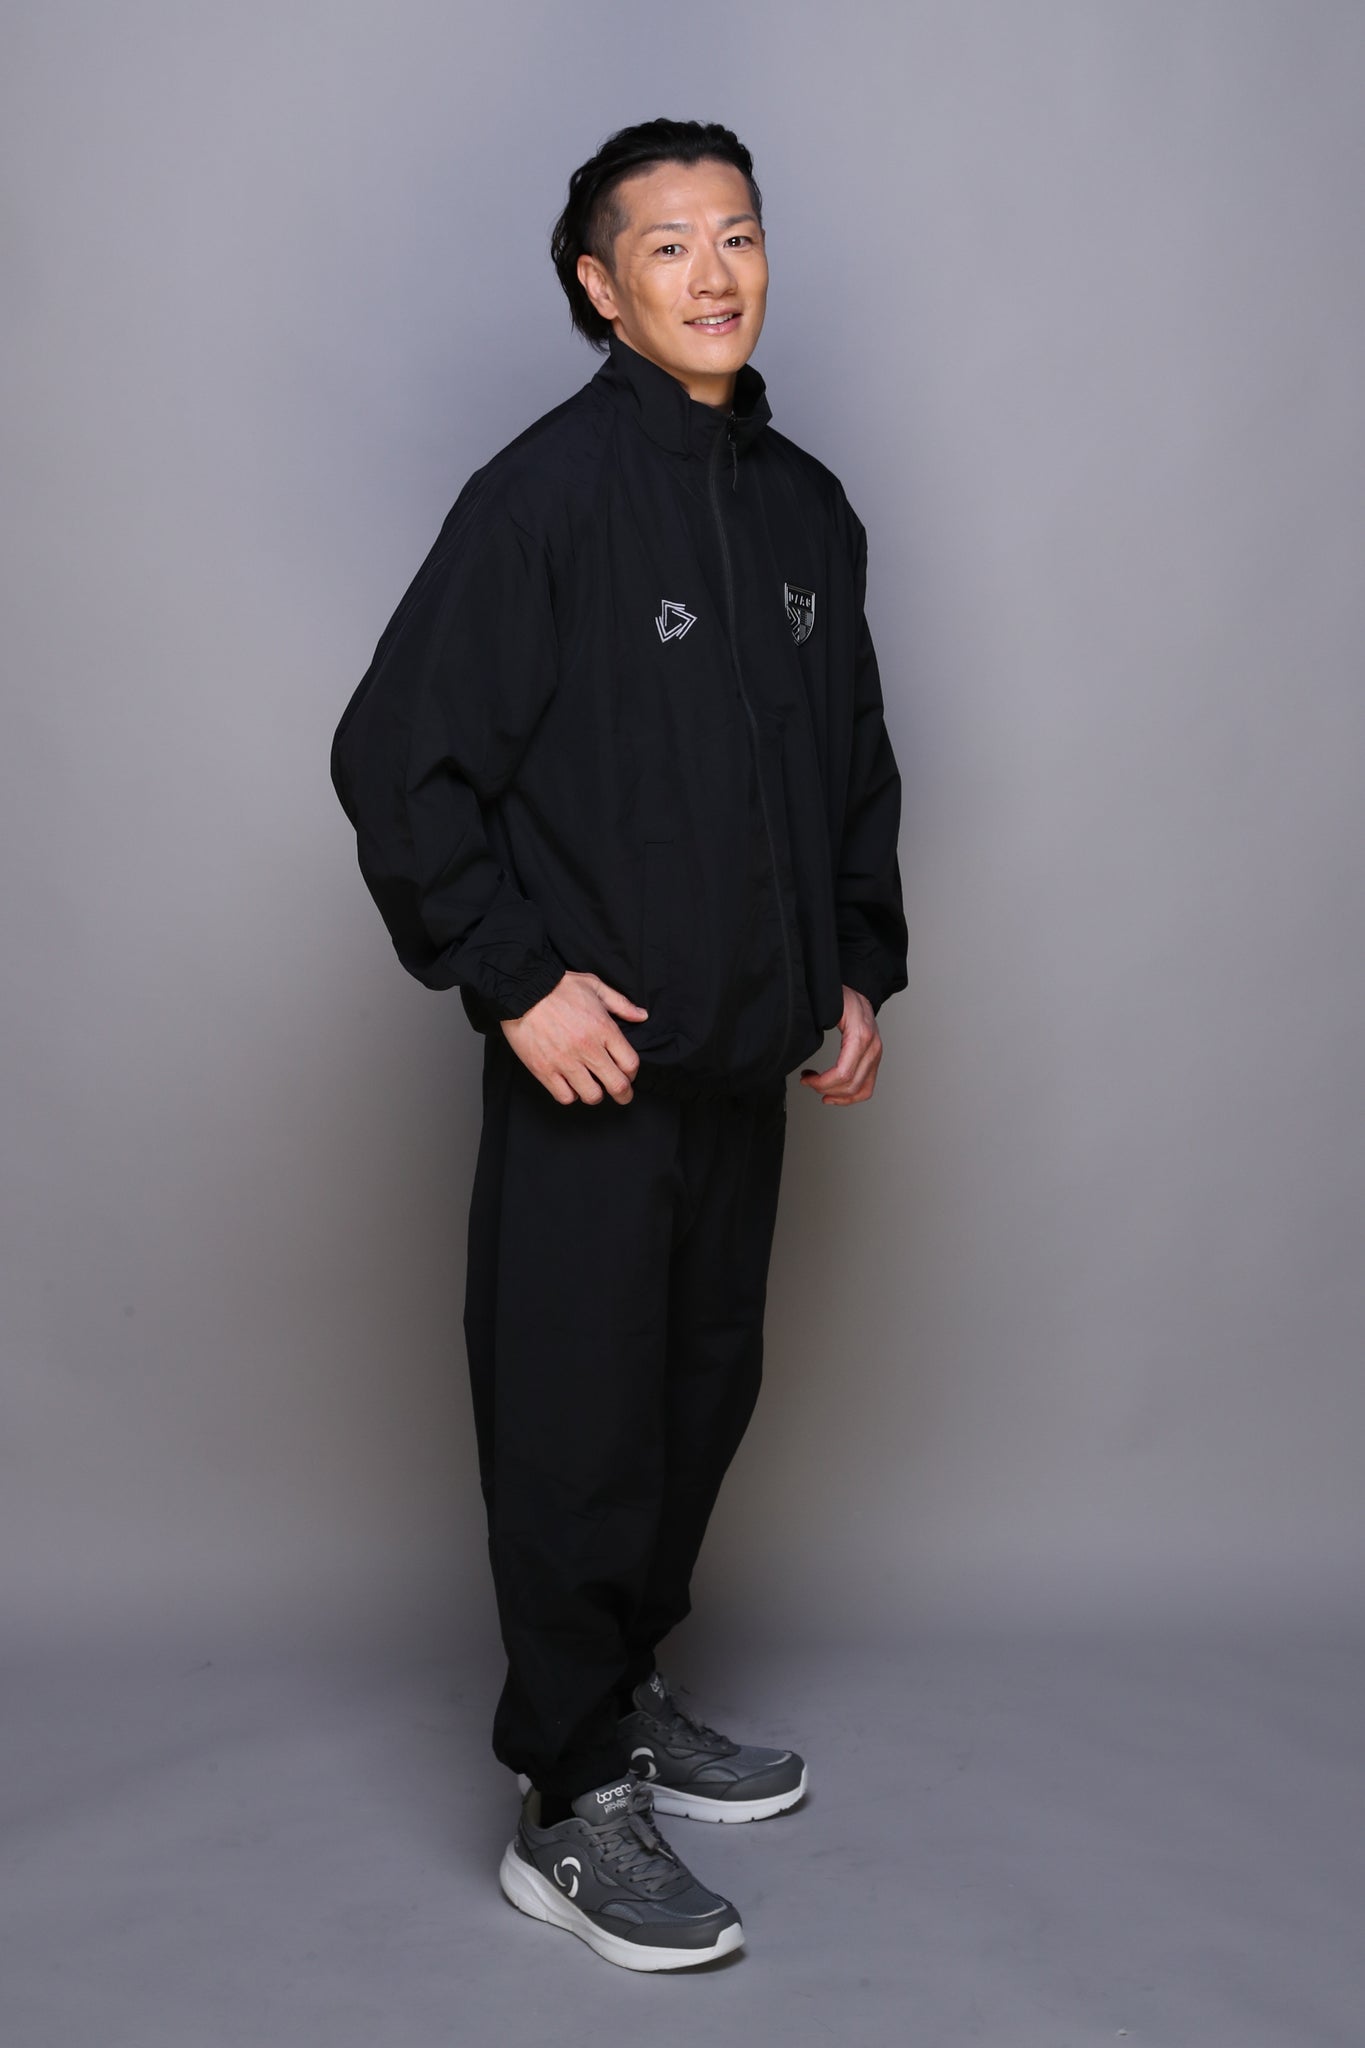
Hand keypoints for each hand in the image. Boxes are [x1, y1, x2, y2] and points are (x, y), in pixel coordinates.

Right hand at [501, 970, 646, 1105]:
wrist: (522, 990)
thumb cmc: (558, 986)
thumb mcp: (594, 986)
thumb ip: (621, 1003)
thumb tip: (642, 1016)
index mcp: (603, 1028)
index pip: (630, 1063)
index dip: (632, 1073)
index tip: (628, 1074)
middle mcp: (587, 1048)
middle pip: (616, 1085)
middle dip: (624, 1095)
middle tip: (622, 1096)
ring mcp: (565, 1061)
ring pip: (591, 1096)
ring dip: (595, 1095)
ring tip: (592, 1088)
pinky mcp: (544, 1069)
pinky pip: (564, 1096)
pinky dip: (570, 1095)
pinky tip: (570, 1085)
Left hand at [798, 985, 881, 1104]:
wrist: (860, 994)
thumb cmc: (844, 998)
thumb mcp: (828, 1008)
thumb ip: (816, 1028)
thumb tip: (801, 1046)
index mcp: (861, 1036)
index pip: (843, 1073)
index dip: (822, 1082)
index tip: (806, 1078)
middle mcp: (872, 1048)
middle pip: (851, 1084)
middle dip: (826, 1088)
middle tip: (808, 1081)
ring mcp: (876, 1055)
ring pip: (861, 1090)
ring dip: (837, 1096)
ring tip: (819, 1088)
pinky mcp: (874, 1060)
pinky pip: (867, 1087)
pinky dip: (851, 1096)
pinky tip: (834, 1095)